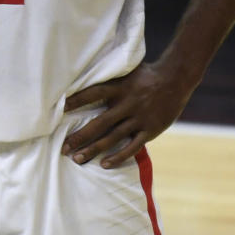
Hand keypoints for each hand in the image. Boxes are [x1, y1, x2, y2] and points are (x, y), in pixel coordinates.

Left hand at [63, 62, 194, 167]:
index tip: (58, 109)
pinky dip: (119, 156)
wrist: (176, 79)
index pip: (92, 94)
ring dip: (94, 149)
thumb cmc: (145, 74)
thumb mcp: (125, 70)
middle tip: (63, 148)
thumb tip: (83, 70)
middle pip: (99, 123)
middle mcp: (127, 103)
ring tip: (77, 158)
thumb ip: (108, 76)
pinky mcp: (150, 130)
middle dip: (80, 136)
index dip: (76, 101)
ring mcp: (139, 118)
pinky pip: (132, 146)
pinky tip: (104, 164)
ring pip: (113, 137)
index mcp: (119, 87)